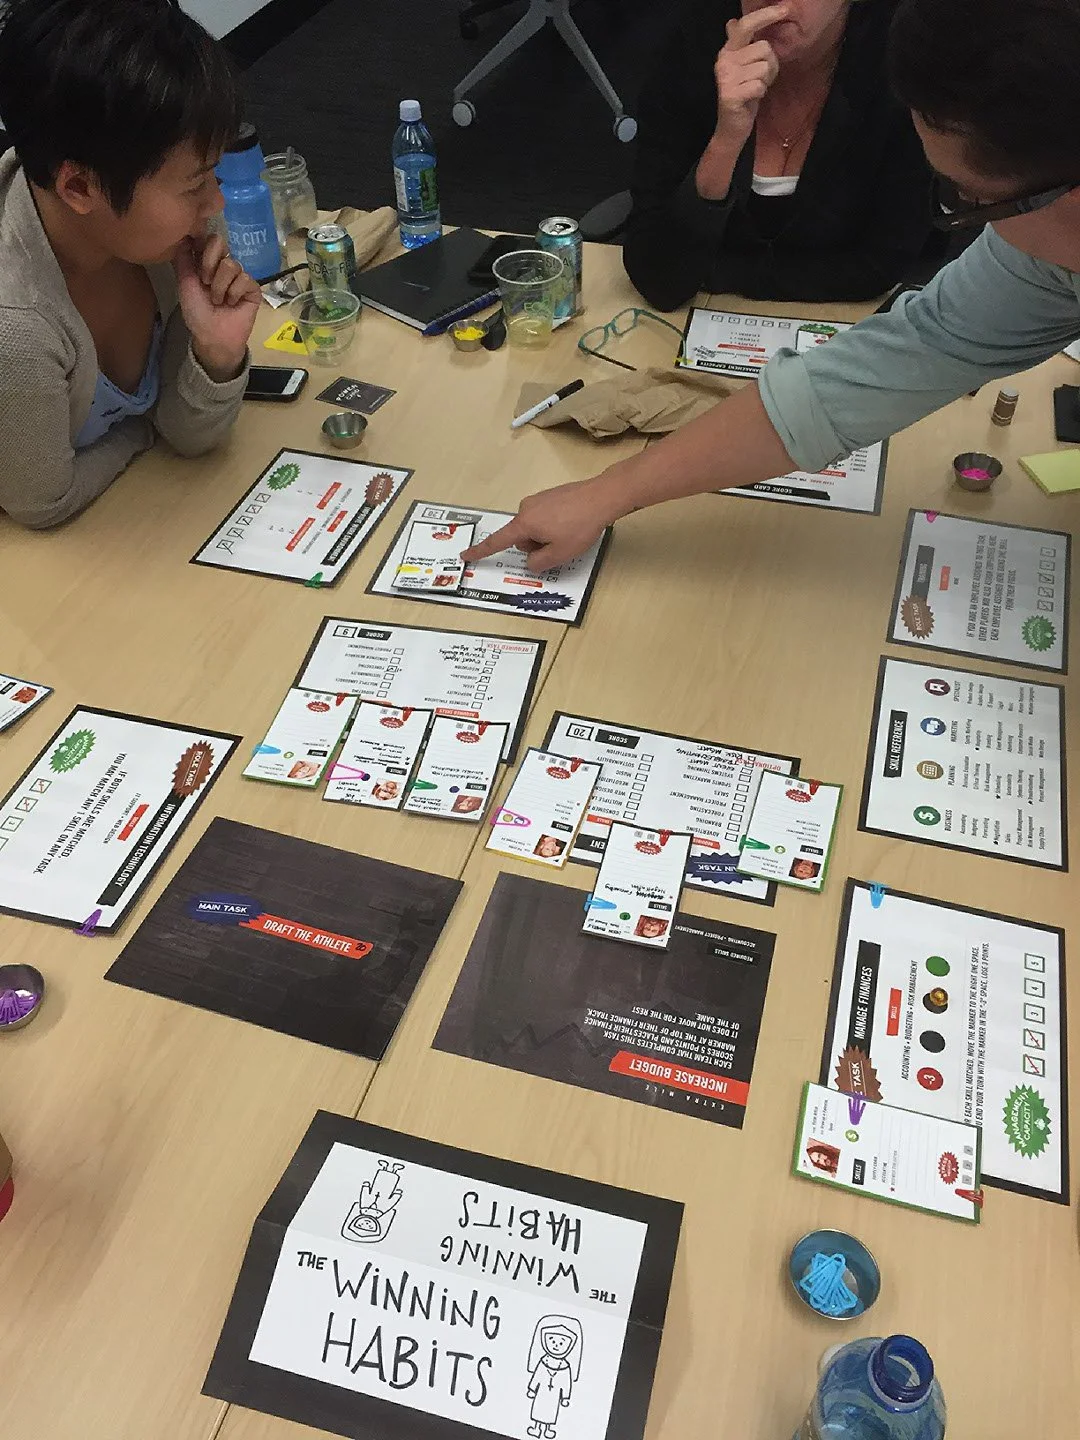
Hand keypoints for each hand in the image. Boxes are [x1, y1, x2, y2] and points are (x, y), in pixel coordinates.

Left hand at [174, 234, 260, 381]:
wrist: (213, 336)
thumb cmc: (197, 312)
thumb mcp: (184, 283)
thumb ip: (184, 258)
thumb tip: (183, 235)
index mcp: (207, 262)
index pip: (208, 239)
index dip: (202, 249)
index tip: (197, 267)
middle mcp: (223, 266)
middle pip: (221, 243)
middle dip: (210, 264)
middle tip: (206, 283)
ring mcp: (239, 276)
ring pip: (232, 265)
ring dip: (220, 286)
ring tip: (218, 301)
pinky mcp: (252, 288)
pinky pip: (245, 279)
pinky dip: (234, 293)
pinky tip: (232, 304)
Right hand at [460, 474, 623, 572]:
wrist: (601, 497)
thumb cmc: (580, 526)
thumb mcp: (559, 554)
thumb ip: (538, 563)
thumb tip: (530, 561)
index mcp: (524, 524)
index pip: (498, 541)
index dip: (481, 551)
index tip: (466, 555)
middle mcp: (526, 508)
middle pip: (521, 537)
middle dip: (536, 546)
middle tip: (559, 546)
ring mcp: (538, 500)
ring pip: (534, 528)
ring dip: (546, 536)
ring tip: (569, 533)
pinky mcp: (550, 496)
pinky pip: (545, 517)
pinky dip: (554, 525)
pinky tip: (572, 523)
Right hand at [713, 3, 786, 142]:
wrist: (731, 127)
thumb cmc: (743, 94)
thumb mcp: (742, 66)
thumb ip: (741, 44)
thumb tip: (731, 22)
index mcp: (728, 50)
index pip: (746, 25)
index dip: (766, 15)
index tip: (785, 9)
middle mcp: (724, 60)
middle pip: (764, 48)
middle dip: (770, 63)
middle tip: (761, 77)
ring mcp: (726, 78)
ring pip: (764, 68)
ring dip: (766, 80)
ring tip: (755, 89)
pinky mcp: (730, 95)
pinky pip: (759, 86)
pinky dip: (761, 93)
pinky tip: (752, 98)